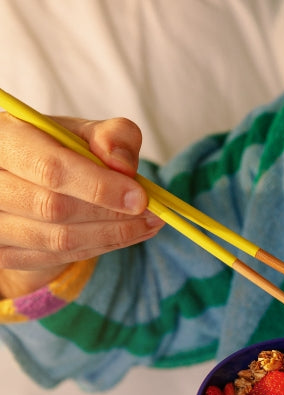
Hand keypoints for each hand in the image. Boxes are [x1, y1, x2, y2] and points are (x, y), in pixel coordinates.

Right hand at [0, 113, 160, 296]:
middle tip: (154, 215)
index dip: (99, 187)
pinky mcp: (2, 253)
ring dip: (112, 236)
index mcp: (4, 140)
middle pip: (54, 208)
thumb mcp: (84, 132)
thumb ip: (112, 137)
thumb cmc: (56, 148)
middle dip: (112, 215)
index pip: (50, 169)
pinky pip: (55, 258)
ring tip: (149, 225)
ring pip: (57, 240)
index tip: (141, 198)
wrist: (25, 179)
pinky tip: (128, 236)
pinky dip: (98, 248)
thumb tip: (124, 165)